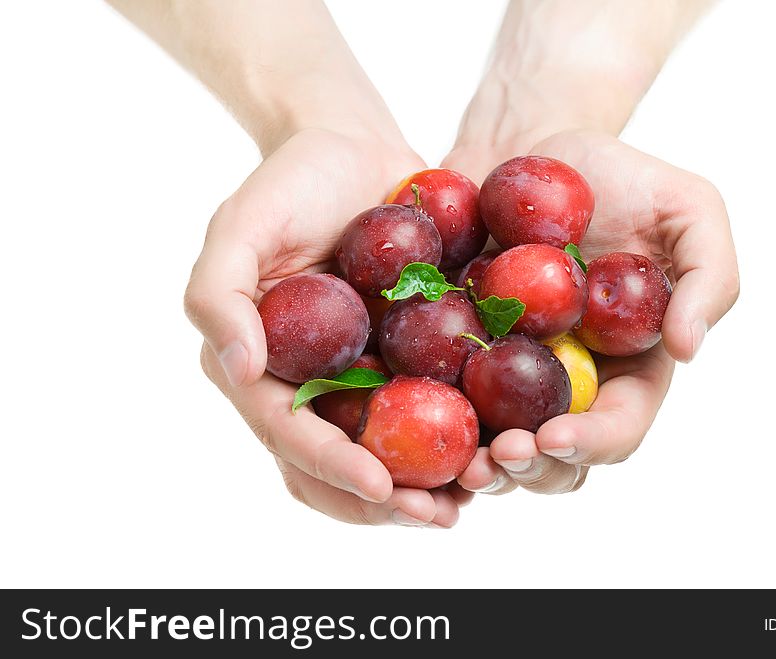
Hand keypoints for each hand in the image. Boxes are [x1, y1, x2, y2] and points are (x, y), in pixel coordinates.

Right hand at [185, 128, 473, 525]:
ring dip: (429, 483)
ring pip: (392, 447)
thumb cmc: (289, 183)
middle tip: (436, 516)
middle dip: (384, 500)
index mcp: (266, 369)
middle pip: (341, 462)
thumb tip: (240, 369)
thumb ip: (218, 295)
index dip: (331, 466)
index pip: (290, 435)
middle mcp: (313, 384)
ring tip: (475, 497)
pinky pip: (436, 402)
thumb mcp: (240, 226)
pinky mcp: (412, 353)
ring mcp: (365, 372)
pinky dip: (463, 431)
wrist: (355, 147)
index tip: (380, 487)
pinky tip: (501, 443)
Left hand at [446, 130, 738, 493]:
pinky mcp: (455, 352)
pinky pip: (442, 400)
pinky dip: (431, 420)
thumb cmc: (616, 175)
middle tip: (501, 457)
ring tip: (461, 459)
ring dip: (480, 467)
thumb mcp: (689, 208)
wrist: (528, 145)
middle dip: (531, 470)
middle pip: (555, 457)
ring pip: (495, 445)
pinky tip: (411, 417)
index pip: (619, 427)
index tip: (555, 436)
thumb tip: (690, 348)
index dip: (593, 443)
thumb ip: (710, 275)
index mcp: (627, 366)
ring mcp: (507, 372)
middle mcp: (566, 382)